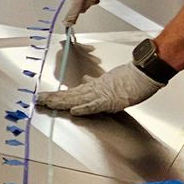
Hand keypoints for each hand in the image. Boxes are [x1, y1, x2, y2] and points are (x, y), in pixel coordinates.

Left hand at [37, 60, 163, 115]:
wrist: (145, 72)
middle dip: (53, 98)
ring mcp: (102, 95)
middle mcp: (95, 90)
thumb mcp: (110, 80)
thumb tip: (85, 80)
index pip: (72, 92)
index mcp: (94, 87)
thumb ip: (96, 82)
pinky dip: (85, 108)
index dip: (58, 95)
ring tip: (47, 103)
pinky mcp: (111, 99)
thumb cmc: (130, 76)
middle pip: (70, 95)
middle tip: (38, 99)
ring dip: (62, 102)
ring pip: (78, 99)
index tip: (46, 96)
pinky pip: (96, 105)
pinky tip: (73, 110)